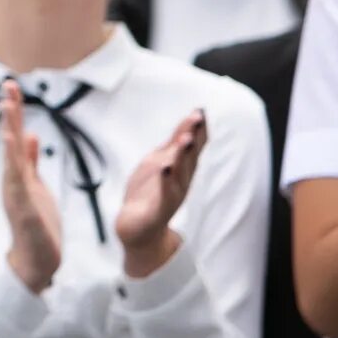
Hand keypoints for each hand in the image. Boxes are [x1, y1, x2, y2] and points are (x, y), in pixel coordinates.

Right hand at [0, 81, 62, 293]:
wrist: (37, 261)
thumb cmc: (37, 226)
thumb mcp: (37, 187)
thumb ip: (31, 161)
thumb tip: (29, 134)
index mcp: (18, 174)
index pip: (15, 136)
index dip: (14, 112)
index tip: (13, 86)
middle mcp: (13, 179)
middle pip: (10, 139)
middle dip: (10, 111)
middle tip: (9, 83)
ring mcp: (16, 191)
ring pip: (10, 154)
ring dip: (9, 129)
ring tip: (6, 105)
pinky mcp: (22, 204)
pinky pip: (16, 177)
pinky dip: (13, 157)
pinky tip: (12, 139)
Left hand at [114, 111, 206, 280]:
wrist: (137, 227)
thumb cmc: (150, 191)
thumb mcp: (162, 161)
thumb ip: (175, 144)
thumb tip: (191, 121)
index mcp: (182, 168)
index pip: (193, 146)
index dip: (198, 130)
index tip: (201, 111)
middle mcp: (182, 180)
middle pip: (190, 156)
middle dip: (194, 137)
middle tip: (198, 118)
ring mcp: (171, 194)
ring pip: (179, 173)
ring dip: (183, 156)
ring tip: (185, 139)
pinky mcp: (159, 209)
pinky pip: (164, 194)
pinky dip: (166, 182)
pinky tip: (166, 169)